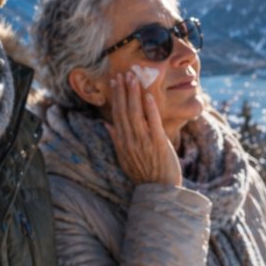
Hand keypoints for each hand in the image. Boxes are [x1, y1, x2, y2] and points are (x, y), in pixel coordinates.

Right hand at [106, 71, 181, 186]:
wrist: (159, 191)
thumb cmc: (143, 174)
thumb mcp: (124, 158)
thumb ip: (116, 140)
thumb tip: (107, 124)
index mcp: (122, 142)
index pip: (116, 114)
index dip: (116, 97)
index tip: (115, 82)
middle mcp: (130, 140)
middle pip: (124, 111)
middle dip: (123, 91)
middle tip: (122, 74)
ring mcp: (144, 141)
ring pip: (136, 114)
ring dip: (134, 95)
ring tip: (132, 78)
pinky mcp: (158, 143)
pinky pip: (153, 123)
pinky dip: (150, 109)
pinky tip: (148, 96)